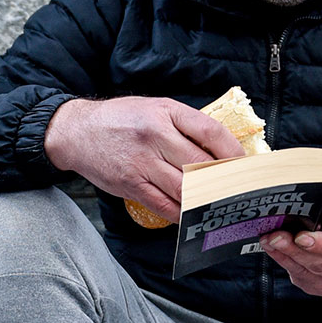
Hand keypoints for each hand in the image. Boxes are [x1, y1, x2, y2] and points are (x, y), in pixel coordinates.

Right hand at [43, 96, 245, 222]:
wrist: (77, 132)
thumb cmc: (120, 120)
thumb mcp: (154, 108)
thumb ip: (184, 125)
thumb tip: (219, 148)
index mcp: (165, 112)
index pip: (210, 131)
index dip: (233, 150)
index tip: (244, 163)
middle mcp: (155, 136)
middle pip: (201, 164)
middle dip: (223, 179)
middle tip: (238, 190)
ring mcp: (142, 163)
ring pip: (185, 188)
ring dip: (205, 199)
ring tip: (220, 205)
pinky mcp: (130, 184)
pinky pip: (163, 205)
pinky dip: (181, 212)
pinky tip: (191, 214)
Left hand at [261, 226, 321, 295]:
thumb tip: (307, 210)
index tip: (301, 237)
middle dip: (296, 250)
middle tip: (278, 237)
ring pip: (307, 273)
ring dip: (285, 256)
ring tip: (270, 241)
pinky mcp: (320, 288)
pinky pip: (298, 277)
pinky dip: (283, 261)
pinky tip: (273, 249)